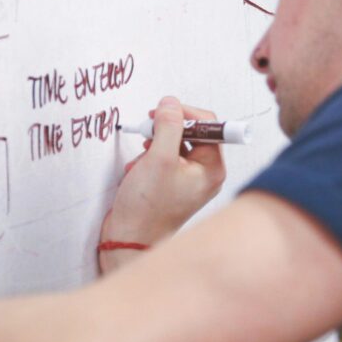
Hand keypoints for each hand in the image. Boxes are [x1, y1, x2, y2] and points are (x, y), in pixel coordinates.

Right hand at [100, 97, 225, 272]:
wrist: (129, 239)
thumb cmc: (147, 207)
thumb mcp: (158, 158)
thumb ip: (168, 126)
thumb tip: (171, 102)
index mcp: (212, 168)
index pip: (209, 124)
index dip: (184, 114)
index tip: (162, 112)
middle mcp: (205, 173)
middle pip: (192, 132)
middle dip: (166, 130)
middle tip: (147, 133)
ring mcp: (189, 180)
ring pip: (175, 144)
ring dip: (154, 144)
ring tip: (141, 157)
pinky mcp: (173, 184)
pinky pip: (165, 158)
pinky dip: (149, 158)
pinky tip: (137, 169)